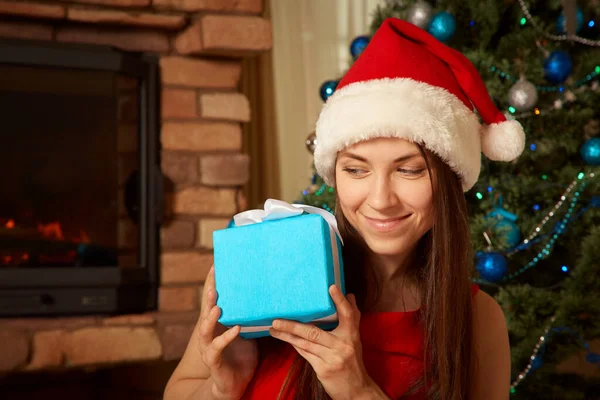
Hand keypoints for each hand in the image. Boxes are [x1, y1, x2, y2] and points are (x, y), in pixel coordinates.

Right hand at [198, 266, 258, 399]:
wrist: (234, 384)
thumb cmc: (241, 355)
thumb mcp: (248, 331)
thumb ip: (251, 316)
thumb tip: (268, 296)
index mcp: (217, 323)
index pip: (213, 300)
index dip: (213, 284)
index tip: (216, 266)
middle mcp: (209, 332)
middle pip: (205, 310)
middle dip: (209, 295)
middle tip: (214, 281)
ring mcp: (208, 346)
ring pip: (205, 329)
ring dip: (210, 316)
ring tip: (218, 305)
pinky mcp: (213, 360)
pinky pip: (217, 347)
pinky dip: (226, 337)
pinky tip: (236, 329)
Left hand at [269, 285, 378, 399]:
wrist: (356, 390)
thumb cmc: (353, 360)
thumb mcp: (355, 339)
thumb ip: (351, 318)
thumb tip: (350, 296)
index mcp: (351, 335)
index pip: (347, 315)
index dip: (340, 301)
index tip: (331, 287)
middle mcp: (342, 345)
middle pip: (314, 332)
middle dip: (293, 325)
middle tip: (276, 319)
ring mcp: (332, 358)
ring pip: (305, 343)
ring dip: (287, 336)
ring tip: (274, 328)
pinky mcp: (323, 369)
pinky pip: (305, 354)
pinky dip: (295, 345)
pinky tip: (284, 338)